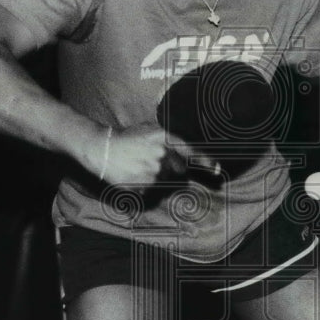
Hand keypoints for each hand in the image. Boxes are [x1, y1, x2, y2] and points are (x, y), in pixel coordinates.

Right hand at [95, 123, 221, 186]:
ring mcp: (154, 173)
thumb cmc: (128, 137)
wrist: (103, 148)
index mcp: (165, 139)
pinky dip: (144, 184)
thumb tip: (188, 154)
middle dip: (171, 167)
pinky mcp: (144, 187)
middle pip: (179, 169)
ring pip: (164, 180)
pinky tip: (133, 174)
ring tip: (138, 165)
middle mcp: (163, 156)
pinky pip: (151, 189)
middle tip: (151, 160)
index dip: (206, 161)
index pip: (191, 151)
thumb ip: (169, 139)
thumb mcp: (150, 130)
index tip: (217, 169)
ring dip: (156, 175)